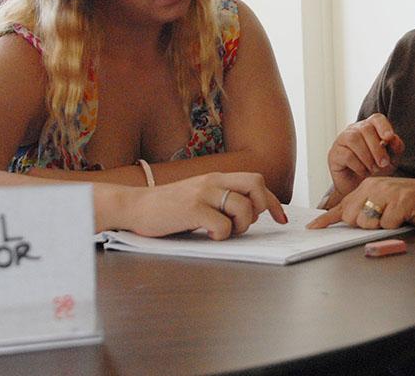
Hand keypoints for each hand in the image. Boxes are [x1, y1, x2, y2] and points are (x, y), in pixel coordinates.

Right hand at [125, 171, 286, 238]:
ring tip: (225, 232)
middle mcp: (212, 181)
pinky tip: (209, 235)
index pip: (256, 181)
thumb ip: (221, 200)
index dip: (272, 201)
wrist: (134, 206)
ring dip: (241, 225)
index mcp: (216, 178)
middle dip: (262, 207)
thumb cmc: (167, 208)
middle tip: (248, 223)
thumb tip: (249, 214)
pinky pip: (222, 224)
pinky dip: (222, 234)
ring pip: (243, 207)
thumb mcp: (198, 196)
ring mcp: (202, 193)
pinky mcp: (192, 209)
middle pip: (256, 185)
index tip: (280, 218)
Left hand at [307, 177, 414, 230]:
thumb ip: (366, 209)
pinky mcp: (401, 201)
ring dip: (381, 226)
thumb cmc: (410, 204)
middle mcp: (375, 186)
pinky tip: (406, 216)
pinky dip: (397, 226)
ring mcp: (388, 192)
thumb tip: (348, 221)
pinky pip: (388, 224)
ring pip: (368, 222)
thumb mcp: (385, 202)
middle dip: (364, 225)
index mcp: (368, 186)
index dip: (326, 219)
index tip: (312, 227)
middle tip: (383, 219)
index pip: (342, 205)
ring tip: (396, 216)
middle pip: (352, 217)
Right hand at [326, 114, 404, 204]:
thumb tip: (393, 139)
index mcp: (370, 128)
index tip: (389, 138)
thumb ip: (396, 148)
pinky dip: (358, 165)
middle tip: (383, 163)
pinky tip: (363, 172)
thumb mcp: (391, 160)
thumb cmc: (375, 170)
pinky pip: (346, 154)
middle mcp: (354, 130)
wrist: (358, 188)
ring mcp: (342, 140)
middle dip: (377, 148)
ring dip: (367, 156)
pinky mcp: (334, 154)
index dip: (383, 126)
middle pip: (366, 129)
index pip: (376, 119)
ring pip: (354, 139)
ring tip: (373, 169)